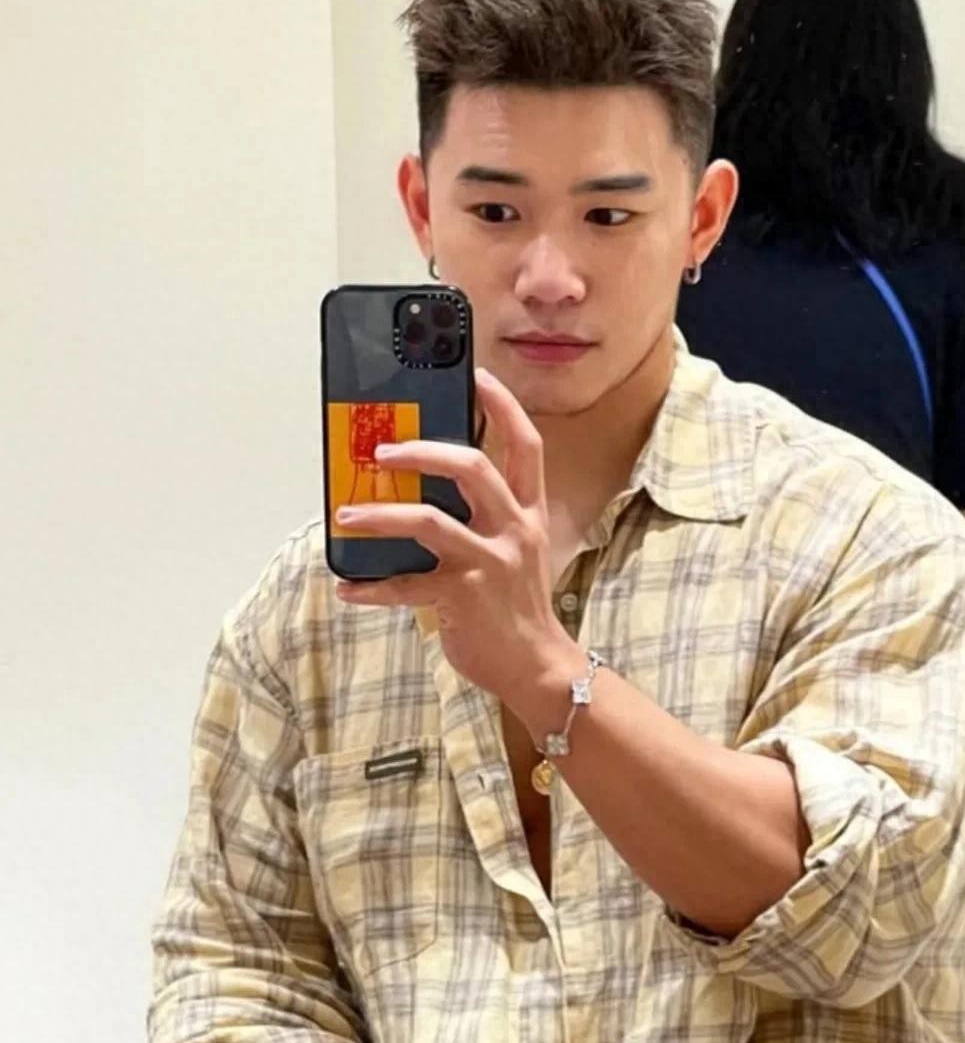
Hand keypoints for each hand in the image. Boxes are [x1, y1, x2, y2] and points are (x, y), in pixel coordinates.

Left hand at [334, 368, 575, 699]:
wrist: (538, 667)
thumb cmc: (517, 606)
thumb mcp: (516, 550)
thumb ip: (487, 517)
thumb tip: (427, 487)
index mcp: (528, 512)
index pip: (525, 445)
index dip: (502, 406)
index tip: (476, 375)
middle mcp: (514, 529)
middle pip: (473, 467)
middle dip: (423, 450)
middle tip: (382, 450)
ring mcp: (489, 563)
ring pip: (430, 520)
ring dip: (381, 513)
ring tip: (347, 514)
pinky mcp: (463, 597)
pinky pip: (407, 585)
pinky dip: (372, 587)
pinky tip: (348, 587)